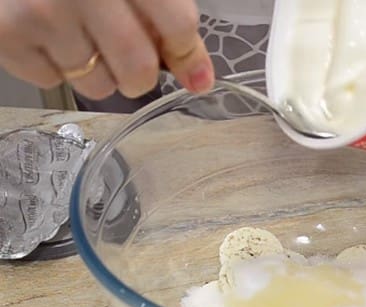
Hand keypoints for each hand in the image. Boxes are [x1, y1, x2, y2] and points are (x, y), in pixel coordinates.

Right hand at [0, 0, 213, 99]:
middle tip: (129, 61)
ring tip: (80, 36)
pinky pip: (52, 81)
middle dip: (140, 75)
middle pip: (138, 69)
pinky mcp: (8, 34)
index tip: (192, 70)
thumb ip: (166, 15)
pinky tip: (49, 35)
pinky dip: (56, 67)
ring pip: (97, 85)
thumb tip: (198, 77)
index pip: (178, 25)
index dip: (188, 54)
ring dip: (98, 73)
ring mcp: (42, 13)